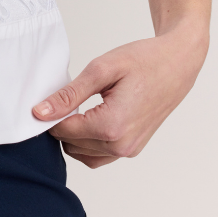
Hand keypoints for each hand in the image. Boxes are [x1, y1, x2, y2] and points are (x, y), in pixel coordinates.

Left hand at [31, 22, 207, 168]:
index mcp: (112, 126)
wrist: (177, 64)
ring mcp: (128, 151)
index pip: (62, 130)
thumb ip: (69, 95)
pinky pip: (97, 156)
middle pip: (69, 143)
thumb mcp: (101, 70)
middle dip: (60, 123)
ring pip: (81, 153)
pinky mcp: (132, 149)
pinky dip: (86, 142)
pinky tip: (89, 118)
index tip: (47, 96)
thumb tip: (40, 112)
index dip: (48, 114)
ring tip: (79, 106)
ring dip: (73, 134)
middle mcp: (121, 146)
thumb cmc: (144, 61)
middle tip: (66, 97)